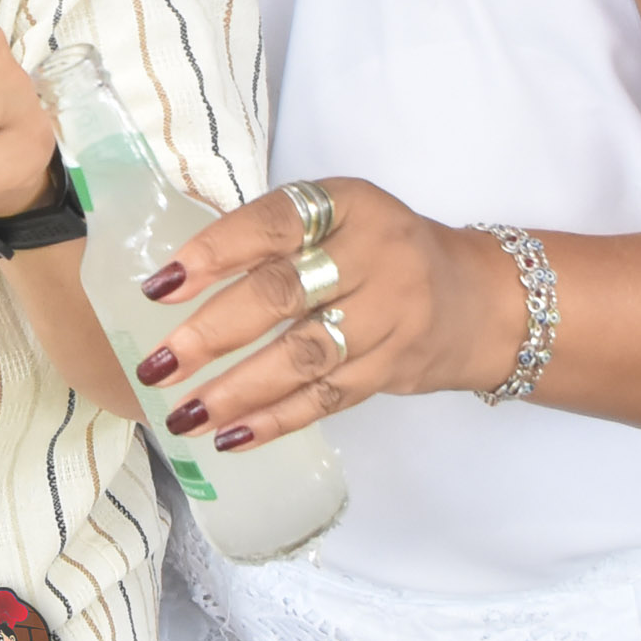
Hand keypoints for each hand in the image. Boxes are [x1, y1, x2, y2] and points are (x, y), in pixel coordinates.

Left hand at [124, 180, 521, 448]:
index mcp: (349, 204)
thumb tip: (177, 281)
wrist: (482, 299)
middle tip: (158, 365)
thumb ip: (276, 237)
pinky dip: (275, 420)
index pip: (273, 223)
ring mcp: (391, 316)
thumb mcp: (341, 216)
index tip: (161, 287)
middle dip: (213, 334)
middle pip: (284, 294)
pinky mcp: (394, 369)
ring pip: (304, 357)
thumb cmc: (382, 250)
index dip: (214, 252)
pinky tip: (231, 436)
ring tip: (184, 413)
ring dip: (238, 390)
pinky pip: (327, 399)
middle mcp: (374, 255)